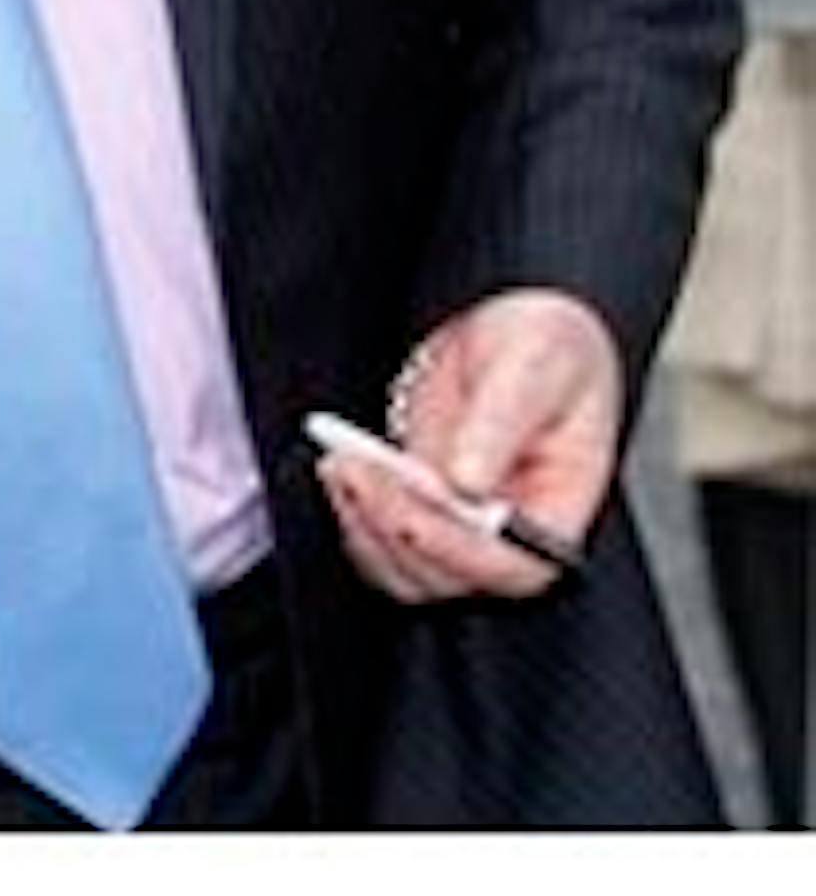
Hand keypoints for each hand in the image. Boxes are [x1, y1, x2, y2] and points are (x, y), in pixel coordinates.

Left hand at [319, 289, 620, 604]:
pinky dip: (354, 514)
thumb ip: (500, 425)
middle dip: (396, 528)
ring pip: (407, 568)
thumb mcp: (532, 367)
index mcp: (557, 512)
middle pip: (449, 575)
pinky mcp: (421, 506)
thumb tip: (468, 482)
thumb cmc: (546, 346)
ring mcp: (461, 524)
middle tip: (359, 472)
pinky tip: (339, 468)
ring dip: (366, 525)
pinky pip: (382, 538)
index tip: (411, 517)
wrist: (507, 321)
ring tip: (341, 465)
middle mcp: (508, 533)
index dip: (459, 553)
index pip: (515, 567)